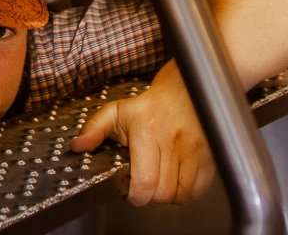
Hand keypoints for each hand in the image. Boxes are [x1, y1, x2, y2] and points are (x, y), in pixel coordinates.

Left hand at [71, 78, 214, 206]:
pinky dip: (187, 192)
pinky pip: (198, 191)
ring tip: (161, 180)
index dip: (136, 195)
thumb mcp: (117, 112)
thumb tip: (78, 146)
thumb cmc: (150, 106)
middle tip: (145, 184)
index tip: (131, 190)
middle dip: (150, 196)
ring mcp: (193, 149)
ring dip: (169, 195)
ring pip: (180, 195)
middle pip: (162, 194)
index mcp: (145, 131)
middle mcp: (171, 140)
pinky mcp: (209, 156)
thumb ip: (94, 128)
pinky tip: (177, 179)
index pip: (144, 183)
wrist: (184, 90)